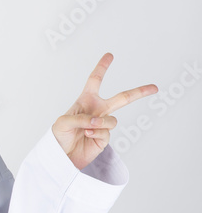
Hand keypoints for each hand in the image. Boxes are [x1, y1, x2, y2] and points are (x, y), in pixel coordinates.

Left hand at [52, 53, 157, 170]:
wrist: (61, 156)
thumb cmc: (58, 136)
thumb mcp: (62, 122)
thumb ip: (80, 118)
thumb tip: (97, 120)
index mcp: (85, 101)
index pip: (95, 81)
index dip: (102, 67)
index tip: (110, 55)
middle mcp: (97, 111)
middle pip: (122, 98)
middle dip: (139, 92)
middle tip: (154, 88)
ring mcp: (102, 124)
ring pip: (112, 120)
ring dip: (100, 123)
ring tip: (86, 129)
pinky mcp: (104, 138)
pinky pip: (106, 132)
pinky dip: (96, 134)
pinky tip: (87, 136)